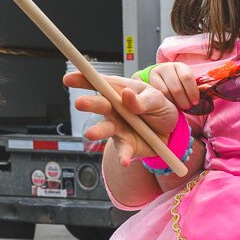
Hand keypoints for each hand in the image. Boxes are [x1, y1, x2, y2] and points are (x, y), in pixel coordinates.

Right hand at [64, 71, 180, 164]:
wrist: (171, 131)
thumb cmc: (159, 109)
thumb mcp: (157, 98)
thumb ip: (143, 99)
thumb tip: (127, 95)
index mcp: (120, 92)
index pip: (100, 83)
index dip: (83, 80)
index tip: (68, 79)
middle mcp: (113, 111)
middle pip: (99, 105)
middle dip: (89, 104)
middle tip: (80, 103)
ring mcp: (117, 129)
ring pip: (105, 129)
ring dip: (97, 131)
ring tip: (90, 134)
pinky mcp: (126, 146)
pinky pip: (123, 151)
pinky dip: (123, 156)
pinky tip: (124, 161)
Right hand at [145, 60, 202, 109]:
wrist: (158, 79)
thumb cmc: (177, 83)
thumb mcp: (187, 83)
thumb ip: (196, 88)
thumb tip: (209, 93)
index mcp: (180, 66)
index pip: (187, 77)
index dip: (192, 91)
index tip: (195, 102)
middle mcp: (168, 67)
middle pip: (177, 87)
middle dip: (184, 100)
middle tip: (187, 107)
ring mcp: (157, 72)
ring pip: (166, 91)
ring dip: (175, 102)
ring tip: (179, 107)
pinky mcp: (149, 80)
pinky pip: (157, 94)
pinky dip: (165, 101)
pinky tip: (170, 104)